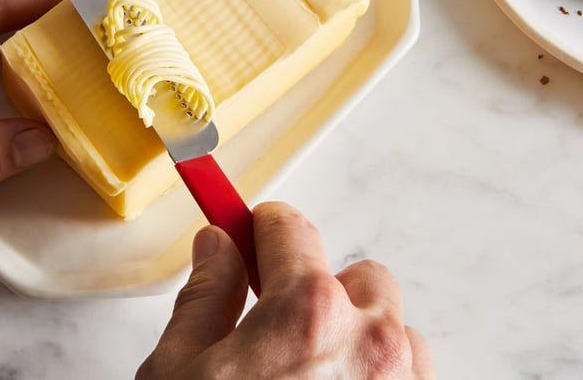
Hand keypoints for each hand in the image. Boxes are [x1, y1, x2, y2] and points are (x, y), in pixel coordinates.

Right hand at [137, 202, 433, 378]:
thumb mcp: (180, 372)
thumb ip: (205, 295)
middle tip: (273, 322)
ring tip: (306, 376)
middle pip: (358, 275)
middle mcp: (371, 343)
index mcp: (306, 312)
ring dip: (356, 334)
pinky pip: (412, 377)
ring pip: (394, 327)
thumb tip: (216, 248)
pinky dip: (379, 378)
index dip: (259, 228)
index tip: (246, 233)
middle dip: (317, 286)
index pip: (290, 228)